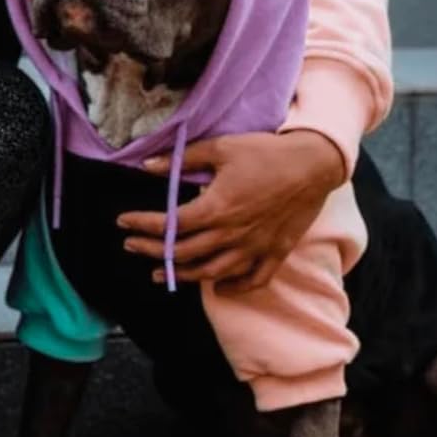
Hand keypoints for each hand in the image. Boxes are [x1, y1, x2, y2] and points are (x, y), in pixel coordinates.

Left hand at [118, 130, 345, 293]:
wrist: (313, 164)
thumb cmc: (265, 153)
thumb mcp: (220, 148)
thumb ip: (182, 159)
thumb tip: (146, 164)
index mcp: (216, 208)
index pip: (170, 225)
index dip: (142, 225)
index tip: (123, 223)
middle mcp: (232, 234)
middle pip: (184, 252)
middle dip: (153, 251)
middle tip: (131, 247)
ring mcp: (255, 247)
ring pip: (213, 271)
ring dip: (183, 275)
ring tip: (162, 274)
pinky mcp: (275, 252)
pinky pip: (253, 279)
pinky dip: (233, 287)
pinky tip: (218, 288)